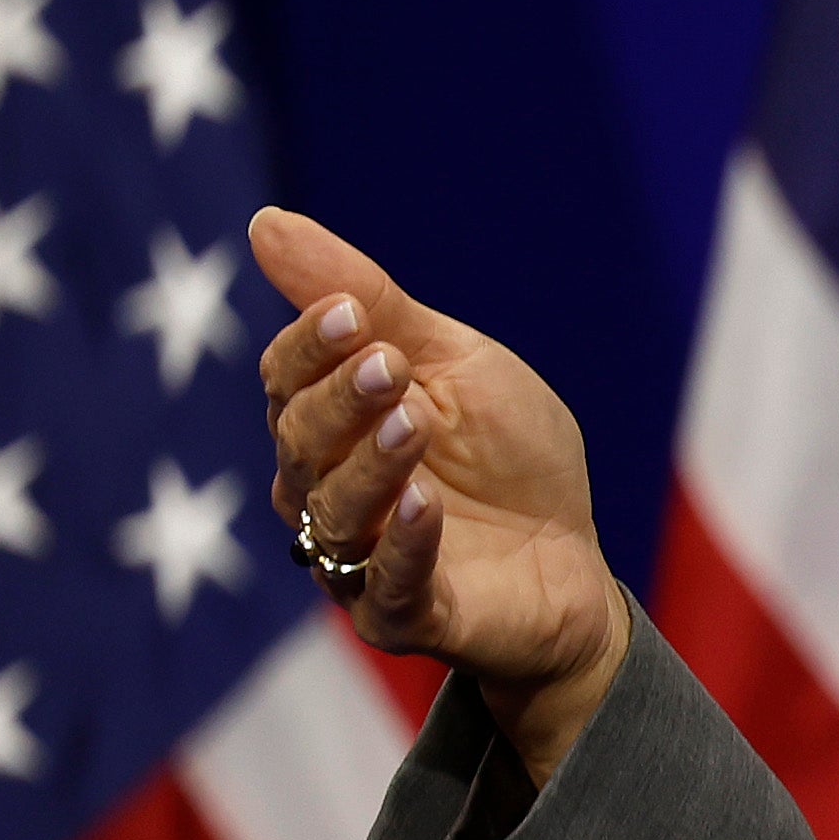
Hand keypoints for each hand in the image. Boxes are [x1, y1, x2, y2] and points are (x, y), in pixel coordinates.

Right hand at [252, 207, 631, 780]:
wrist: (573, 558)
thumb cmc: (509, 455)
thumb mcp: (456, 363)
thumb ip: (372, 304)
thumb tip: (265, 222)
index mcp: (329, 425)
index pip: (287, 379)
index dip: (311, 345)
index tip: (356, 313)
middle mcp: (323, 491)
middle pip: (299, 440)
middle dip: (342, 399)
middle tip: (392, 368)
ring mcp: (355, 560)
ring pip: (333, 509)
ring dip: (371, 462)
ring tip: (415, 424)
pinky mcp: (403, 617)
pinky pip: (384, 584)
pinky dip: (403, 542)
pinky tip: (425, 504)